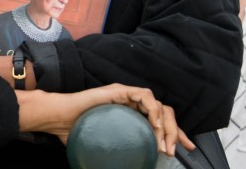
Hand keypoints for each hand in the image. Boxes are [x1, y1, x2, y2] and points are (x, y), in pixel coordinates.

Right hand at [18, 84, 194, 156]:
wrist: (59, 119)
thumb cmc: (76, 132)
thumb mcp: (104, 146)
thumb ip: (117, 154)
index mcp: (129, 115)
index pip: (159, 121)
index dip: (175, 134)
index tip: (186, 148)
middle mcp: (130, 104)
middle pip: (164, 112)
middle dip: (175, 131)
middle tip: (177, 149)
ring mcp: (125, 96)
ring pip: (158, 104)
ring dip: (165, 124)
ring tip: (163, 142)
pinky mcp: (119, 91)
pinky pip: (144, 95)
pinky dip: (153, 109)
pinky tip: (152, 125)